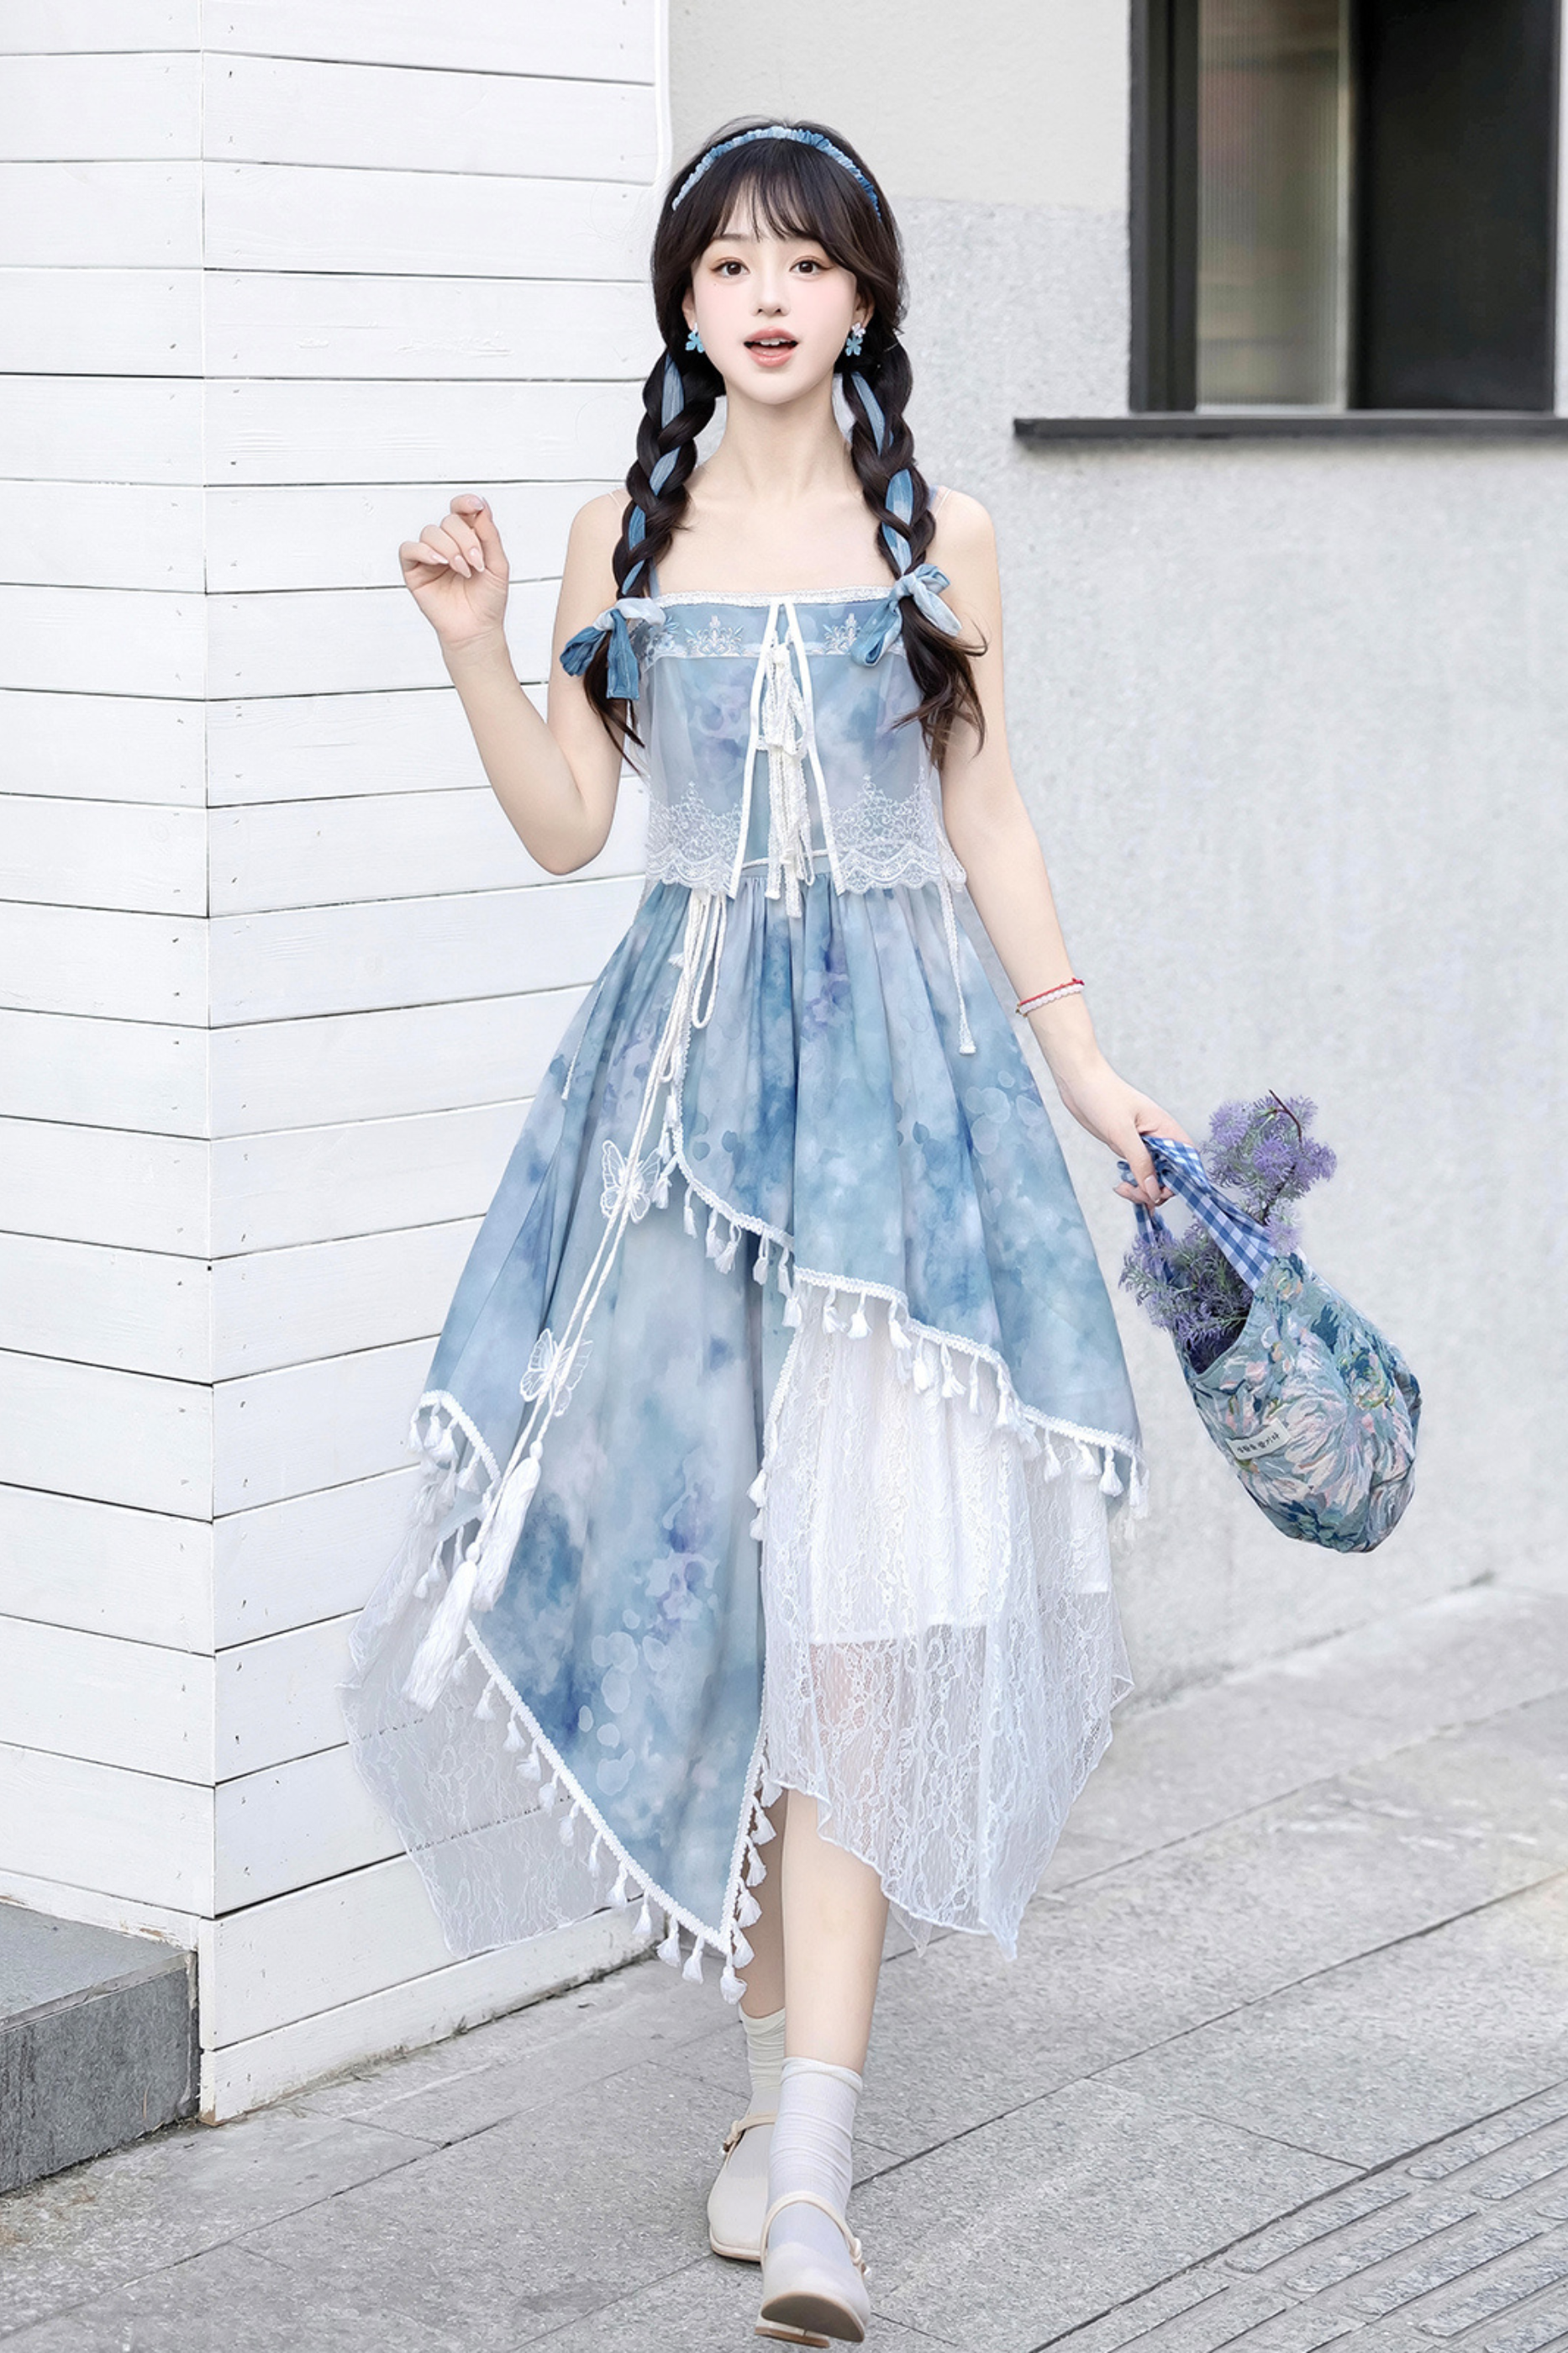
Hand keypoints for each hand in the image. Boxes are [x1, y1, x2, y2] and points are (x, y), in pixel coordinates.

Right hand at [397, 492, 509, 649]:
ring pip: (430, 532)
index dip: (466, 503)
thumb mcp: (498, 565)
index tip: (476, 507)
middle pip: (448, 521)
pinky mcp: (414, 571)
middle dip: (465, 539)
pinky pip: (409, 549)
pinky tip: (440, 563)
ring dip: (449, 549)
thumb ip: (490, 536)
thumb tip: (482, 508)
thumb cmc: (488, 601)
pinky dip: (424, 551)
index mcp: (467, 539)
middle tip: (476, 562)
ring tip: (463, 570)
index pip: (461, 511)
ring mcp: (429, 557)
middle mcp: (447, 544)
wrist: (477, 629)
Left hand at [1051, 1053, 1191, 1208]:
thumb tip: (1154, 1190)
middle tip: (1137, 1194)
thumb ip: (1140, 1162)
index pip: (1188, 1159)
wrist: (1078, 1083)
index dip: (1183, 1179)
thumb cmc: (1103, 1097)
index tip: (1162, 1192)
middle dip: (1157, 1189)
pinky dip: (1133, 1183)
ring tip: (1124, 1189)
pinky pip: (1138, 1172)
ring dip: (1143, 1190)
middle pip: (1171, 1173)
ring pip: (1154, 1176)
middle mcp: (1159, 1137)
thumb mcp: (1122, 1132)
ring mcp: (1144, 1144)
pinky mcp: (1128, 1148)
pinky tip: (1121, 1185)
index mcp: (1166, 1128)